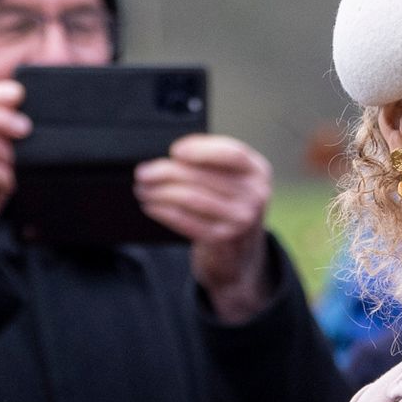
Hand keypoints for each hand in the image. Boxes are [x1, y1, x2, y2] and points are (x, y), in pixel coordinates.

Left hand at [135, 134, 273, 319]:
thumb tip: (174, 157)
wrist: (239, 252)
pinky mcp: (223, 238)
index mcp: (258, 172)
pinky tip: (151, 206)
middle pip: (203, 175)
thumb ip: (213, 163)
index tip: (174, 151)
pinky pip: (186, 220)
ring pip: (191, 197)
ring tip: (143, 189)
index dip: (201, 149)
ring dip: (160, 192)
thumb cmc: (229, 207)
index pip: (232, 153)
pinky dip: (164, 212)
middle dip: (166, 172)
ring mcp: (241, 219)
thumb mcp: (233, 180)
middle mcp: (255, 195)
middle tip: (144, 173)